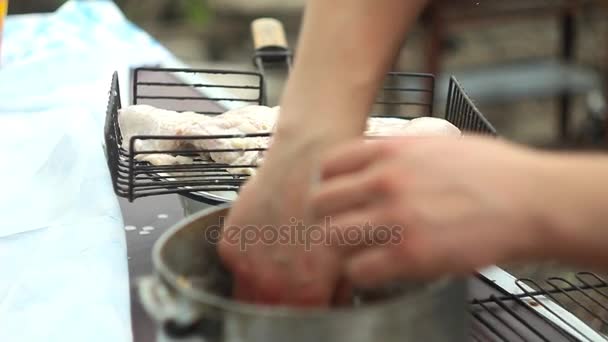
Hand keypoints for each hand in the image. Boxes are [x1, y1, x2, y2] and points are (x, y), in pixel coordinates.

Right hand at [217, 135, 345, 306]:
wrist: (306, 160)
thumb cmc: (332, 198)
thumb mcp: (349, 249)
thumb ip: (340, 286)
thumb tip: (336, 302)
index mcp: (305, 290)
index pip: (301, 320)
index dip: (310, 311)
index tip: (314, 300)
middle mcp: (272, 282)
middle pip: (271, 313)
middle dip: (286, 302)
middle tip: (296, 282)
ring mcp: (246, 263)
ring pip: (249, 295)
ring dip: (263, 286)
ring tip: (280, 260)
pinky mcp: (230, 243)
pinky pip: (235, 266)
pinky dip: (248, 259)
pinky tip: (267, 238)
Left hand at [311, 135, 554, 287]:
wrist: (531, 200)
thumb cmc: (493, 172)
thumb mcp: (439, 143)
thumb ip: (400, 151)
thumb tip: (376, 160)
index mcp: (391, 150)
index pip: (329, 164)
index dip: (328, 183)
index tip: (337, 195)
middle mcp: (386, 180)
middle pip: (321, 201)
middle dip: (328, 216)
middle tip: (341, 227)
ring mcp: (395, 218)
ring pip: (332, 237)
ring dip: (341, 248)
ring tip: (358, 251)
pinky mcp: (409, 255)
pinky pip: (358, 269)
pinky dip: (362, 273)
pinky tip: (377, 269)